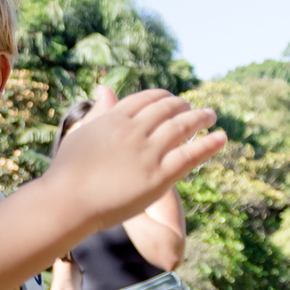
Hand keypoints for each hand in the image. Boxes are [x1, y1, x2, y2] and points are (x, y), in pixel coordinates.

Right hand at [46, 85, 224, 232]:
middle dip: (185, 106)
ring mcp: (148, 152)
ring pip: (183, 127)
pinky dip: (209, 145)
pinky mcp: (159, 176)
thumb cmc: (68, 171)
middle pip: (168, 109)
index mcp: (115, 118)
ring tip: (211, 115)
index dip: (164, 97)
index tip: (173, 101)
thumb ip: (98, 112)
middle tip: (195, 108)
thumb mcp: (80, 133)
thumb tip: (106, 88)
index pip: (147, 99)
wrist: (68, 201)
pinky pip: (191, 155)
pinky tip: (221, 138)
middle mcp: (134, 130)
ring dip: (201, 118)